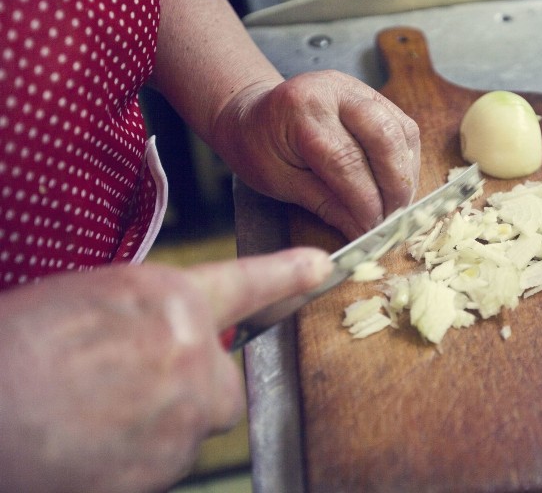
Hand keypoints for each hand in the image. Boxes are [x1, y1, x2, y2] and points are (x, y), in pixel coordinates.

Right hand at [0, 248, 330, 492]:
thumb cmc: (21, 346)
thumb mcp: (95, 299)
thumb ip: (155, 313)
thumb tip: (175, 330)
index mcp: (171, 299)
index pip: (247, 284)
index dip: (286, 276)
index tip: (320, 268)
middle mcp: (191, 353)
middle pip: (223, 385)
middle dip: (192, 391)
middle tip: (134, 389)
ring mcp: (183, 413)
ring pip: (195, 425)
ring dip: (162, 425)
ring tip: (97, 415)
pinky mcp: (166, 464)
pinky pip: (169, 461)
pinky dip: (141, 457)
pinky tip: (95, 442)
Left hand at [214, 71, 420, 239]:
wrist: (253, 114)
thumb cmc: (259, 148)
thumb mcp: (281, 181)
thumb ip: (325, 203)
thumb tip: (362, 231)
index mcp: (302, 109)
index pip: (346, 160)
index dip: (365, 200)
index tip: (371, 230)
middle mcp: (335, 89)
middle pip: (384, 137)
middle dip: (395, 185)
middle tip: (392, 219)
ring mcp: (358, 88)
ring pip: (401, 130)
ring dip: (406, 173)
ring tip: (398, 205)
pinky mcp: (373, 95)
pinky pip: (403, 127)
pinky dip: (406, 159)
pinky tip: (397, 184)